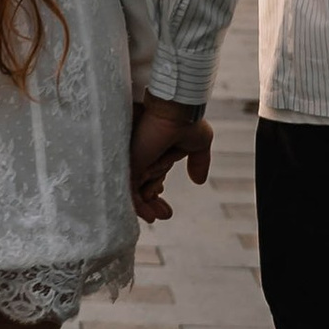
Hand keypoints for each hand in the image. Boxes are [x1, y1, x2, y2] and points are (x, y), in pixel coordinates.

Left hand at [129, 96, 210, 223]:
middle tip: (164, 215)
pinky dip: (138, 206)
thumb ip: (199, 162)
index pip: (151, 177)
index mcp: (155, 151)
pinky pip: (130, 190)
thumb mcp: (199, 144)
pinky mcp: (131, 164)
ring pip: (134, 191)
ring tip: (158, 217)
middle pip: (140, 186)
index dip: (156, 193)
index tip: (166, 209)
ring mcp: (135, 160)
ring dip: (146, 209)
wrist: (177, 111)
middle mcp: (142, 156)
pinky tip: (150, 217)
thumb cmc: (187, 120)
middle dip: (151, 205)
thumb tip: (198, 181)